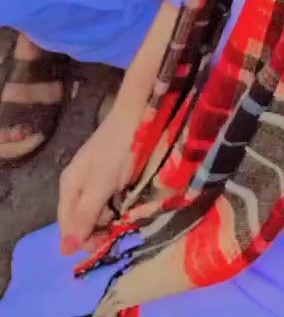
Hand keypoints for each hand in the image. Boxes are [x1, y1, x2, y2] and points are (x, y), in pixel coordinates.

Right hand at [58, 111, 135, 256]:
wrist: (137, 113)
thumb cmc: (119, 147)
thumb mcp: (102, 182)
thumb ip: (86, 214)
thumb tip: (65, 251)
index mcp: (70, 186)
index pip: (68, 226)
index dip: (83, 240)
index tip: (105, 244)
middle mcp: (78, 184)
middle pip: (80, 219)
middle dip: (96, 231)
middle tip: (118, 231)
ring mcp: (93, 178)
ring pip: (95, 211)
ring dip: (107, 220)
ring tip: (124, 218)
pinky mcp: (109, 174)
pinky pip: (107, 199)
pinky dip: (115, 207)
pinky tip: (127, 205)